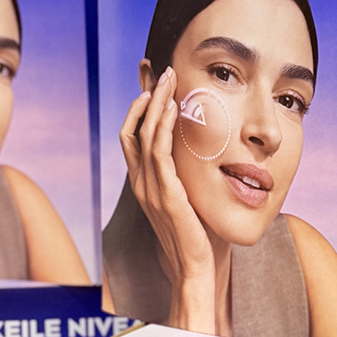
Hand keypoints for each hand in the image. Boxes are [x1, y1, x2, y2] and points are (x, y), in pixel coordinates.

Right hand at [119, 67, 218, 333]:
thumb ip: (188, 176)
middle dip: (143, 95)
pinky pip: (158, 151)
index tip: (152, 83)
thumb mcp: (190, 199)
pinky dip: (163, 125)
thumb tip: (205, 155)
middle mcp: (141, 183)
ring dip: (155, 101)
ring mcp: (150, 188)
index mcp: (144, 183)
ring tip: (168, 77)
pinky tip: (173, 107)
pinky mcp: (166, 194)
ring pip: (144, 133)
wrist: (195, 268)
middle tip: (157, 69)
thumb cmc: (198, 236)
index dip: (139, 107)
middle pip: (132, 127)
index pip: (132, 136)